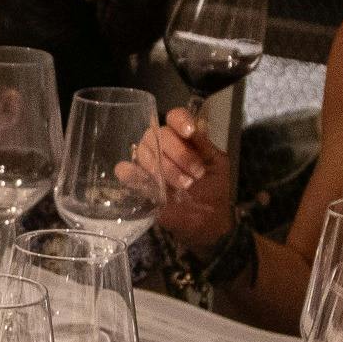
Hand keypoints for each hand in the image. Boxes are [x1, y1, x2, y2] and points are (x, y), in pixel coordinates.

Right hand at [121, 109, 232, 253]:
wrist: (208, 224)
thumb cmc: (214, 192)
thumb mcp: (217, 166)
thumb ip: (204, 146)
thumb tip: (195, 126)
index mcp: (184, 139)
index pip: (174, 117)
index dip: (179, 120)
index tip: (189, 133)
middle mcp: (164, 147)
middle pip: (157, 132)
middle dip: (178, 153)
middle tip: (194, 175)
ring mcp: (149, 164)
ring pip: (143, 150)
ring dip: (163, 167)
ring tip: (182, 187)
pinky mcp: (139, 183)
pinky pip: (125, 171)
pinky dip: (131, 173)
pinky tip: (146, 181)